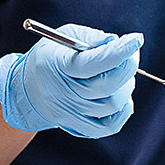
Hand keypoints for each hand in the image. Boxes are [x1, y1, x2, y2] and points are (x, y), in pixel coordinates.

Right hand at [0, 23, 143, 137]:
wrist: (28, 88)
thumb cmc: (51, 57)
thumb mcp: (65, 37)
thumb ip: (91, 38)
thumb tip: (116, 42)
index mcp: (58, 66)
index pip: (94, 62)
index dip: (120, 51)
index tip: (136, 39)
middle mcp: (63, 93)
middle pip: (107, 85)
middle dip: (127, 67)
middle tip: (130, 55)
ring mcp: (71, 113)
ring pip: (113, 104)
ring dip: (126, 86)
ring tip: (120, 73)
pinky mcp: (79, 127)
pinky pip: (110, 126)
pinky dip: (123, 110)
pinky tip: (121, 94)